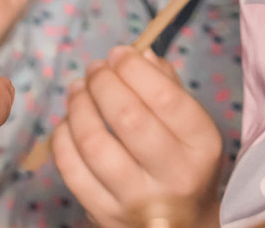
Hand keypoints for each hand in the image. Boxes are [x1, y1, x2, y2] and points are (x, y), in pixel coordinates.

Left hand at [53, 49, 223, 227]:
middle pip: (127, 118)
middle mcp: (174, 176)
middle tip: (95, 68)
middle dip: (103, 83)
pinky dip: (63, 139)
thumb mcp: (194, 128)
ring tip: (78, 89)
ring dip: (79, 107)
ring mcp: (137, 201)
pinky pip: (73, 172)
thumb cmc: (187, 165)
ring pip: (94, 144)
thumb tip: (139, 55)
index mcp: (202, 146)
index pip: (166, 98)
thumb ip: (170, 88)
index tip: (119, 53)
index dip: (134, 69)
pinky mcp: (106, 216)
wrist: (185, 226)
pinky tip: (68, 123)